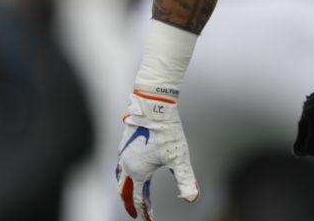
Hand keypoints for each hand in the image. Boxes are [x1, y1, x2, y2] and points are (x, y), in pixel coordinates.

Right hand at [115, 88, 199, 218]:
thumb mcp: (179, 158)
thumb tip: (192, 199)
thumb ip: (185, 180)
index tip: (148, 219)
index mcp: (138, 172)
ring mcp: (124, 153)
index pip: (140, 198)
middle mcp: (127, 165)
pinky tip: (130, 168)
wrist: (153, 105)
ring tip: (130, 193)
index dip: (145, 211)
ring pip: (120, 177)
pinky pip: (120, 164)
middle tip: (135, 212)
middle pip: (125, 190)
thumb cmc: (167, 131)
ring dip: (125, 189)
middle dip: (130, 203)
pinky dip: (124, 173)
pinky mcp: (125, 142)